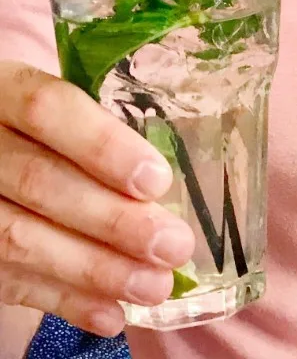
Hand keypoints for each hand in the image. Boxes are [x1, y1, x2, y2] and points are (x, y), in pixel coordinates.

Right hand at [0, 61, 194, 336]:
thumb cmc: (44, 121)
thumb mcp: (64, 99)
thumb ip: (101, 120)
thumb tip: (171, 176)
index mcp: (4, 88)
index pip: (47, 109)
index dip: (102, 146)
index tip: (157, 179)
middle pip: (39, 183)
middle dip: (112, 220)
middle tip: (173, 245)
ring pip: (17, 239)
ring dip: (93, 271)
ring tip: (154, 286)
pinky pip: (4, 280)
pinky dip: (61, 302)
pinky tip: (110, 314)